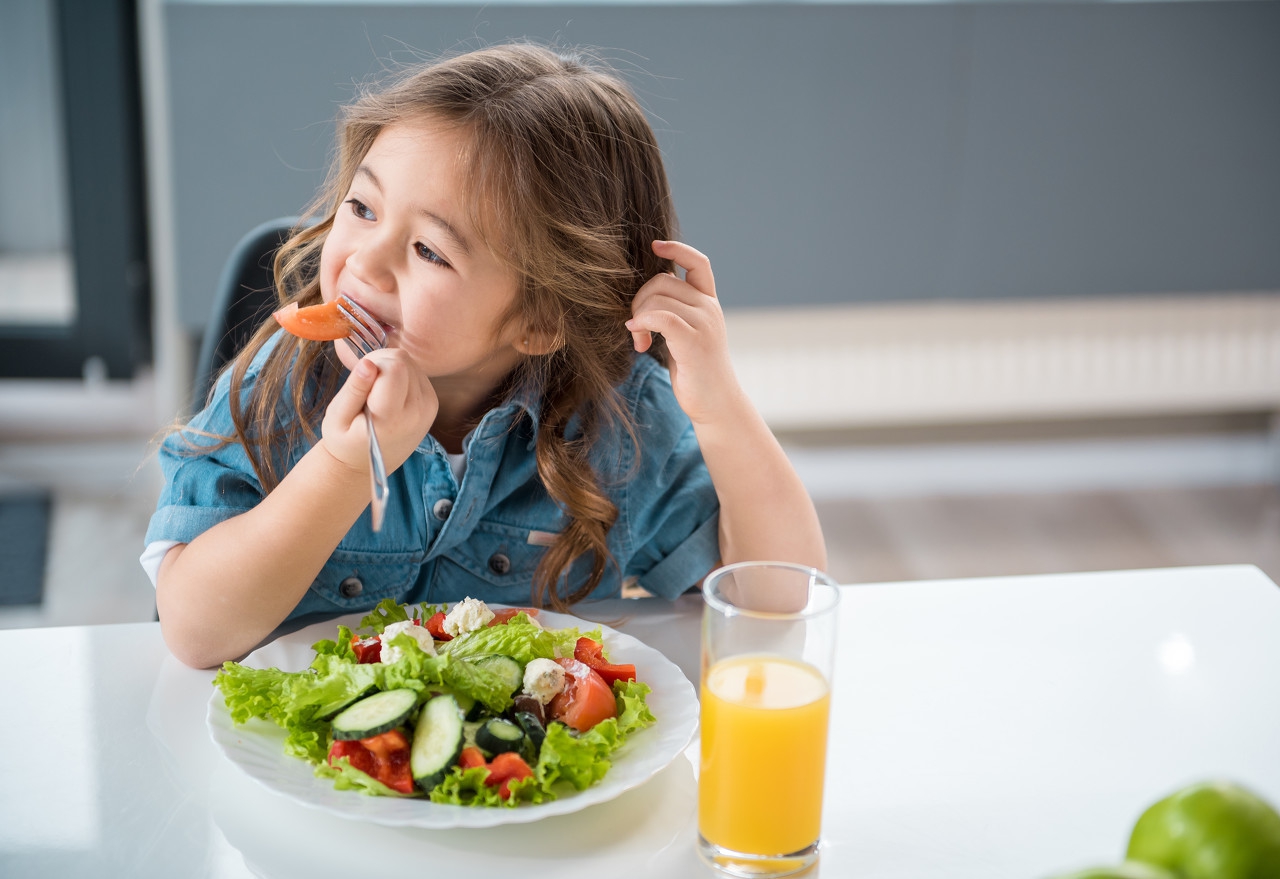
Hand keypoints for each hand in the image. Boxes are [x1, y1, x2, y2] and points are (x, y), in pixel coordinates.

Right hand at [319, 348, 437, 474]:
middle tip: (366, 387)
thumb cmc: (345, 441)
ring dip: (390, 369)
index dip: (374, 363)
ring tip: (375, 393)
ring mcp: (429, 407)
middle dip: (381, 364)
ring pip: (410, 363)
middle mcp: (418, 412)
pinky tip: (387, 394)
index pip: (395, 367)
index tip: (360, 381)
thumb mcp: (337, 417)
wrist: (365, 463)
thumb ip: (354, 389)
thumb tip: (368, 363)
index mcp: (393, 418)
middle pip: (403, 361)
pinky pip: (416, 372)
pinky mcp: (432, 403)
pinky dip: (399, 376)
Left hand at [627, 240, 745, 424]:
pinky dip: (642, 322)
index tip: (655, 246)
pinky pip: (660, 317)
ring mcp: (705, 324)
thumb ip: (673, 312)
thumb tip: (646, 292)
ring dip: (638, 317)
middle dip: (639, 300)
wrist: (716, 405)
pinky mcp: (695, 342)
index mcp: (709, 303)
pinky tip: (638, 338)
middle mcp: (710, 308)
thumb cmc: (695, 372)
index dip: (676, 249)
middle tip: (636, 328)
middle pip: (662, 280)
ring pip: (657, 298)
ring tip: (639, 341)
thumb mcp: (686, 335)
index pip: (698, 262)